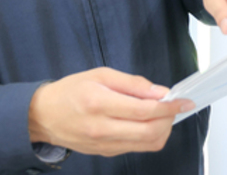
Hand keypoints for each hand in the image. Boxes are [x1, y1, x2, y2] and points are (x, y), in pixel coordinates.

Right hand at [26, 67, 193, 156]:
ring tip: (163, 114)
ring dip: (163, 130)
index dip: (169, 106)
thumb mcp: (100, 75)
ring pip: (147, 144)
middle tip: (176, 107)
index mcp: (99, 103)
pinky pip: (136, 148)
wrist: (43, 116)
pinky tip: (148, 123)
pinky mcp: (105, 152)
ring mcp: (104, 144)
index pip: (144, 110)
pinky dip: (149, 137)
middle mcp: (101, 128)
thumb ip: (132, 84)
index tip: (183, 101)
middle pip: (149, 132)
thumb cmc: (70, 92)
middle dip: (170, 120)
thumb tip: (159, 92)